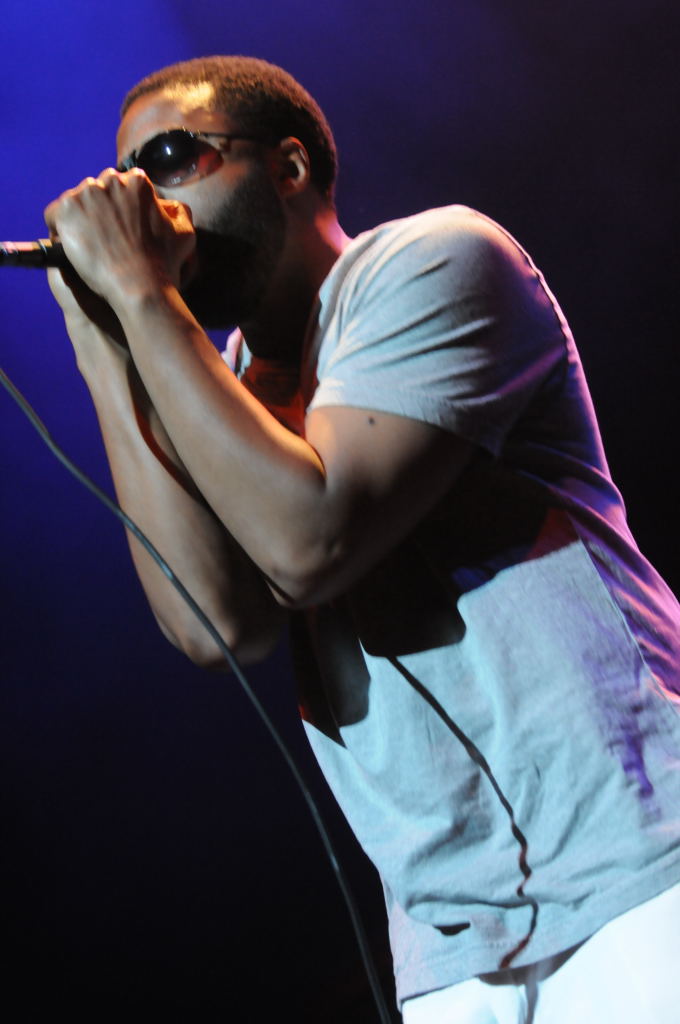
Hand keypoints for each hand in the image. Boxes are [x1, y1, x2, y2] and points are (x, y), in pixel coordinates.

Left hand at [44, 169, 195, 305]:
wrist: (138, 286)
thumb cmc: (163, 265)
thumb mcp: (184, 234)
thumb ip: (179, 213)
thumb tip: (169, 207)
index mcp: (138, 183)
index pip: (121, 186)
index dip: (119, 209)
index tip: (118, 229)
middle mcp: (111, 181)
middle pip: (96, 190)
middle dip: (98, 210)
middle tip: (103, 238)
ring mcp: (86, 193)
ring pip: (75, 201)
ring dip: (79, 220)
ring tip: (88, 246)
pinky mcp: (66, 209)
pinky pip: (53, 215)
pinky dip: (59, 230)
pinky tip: (71, 248)